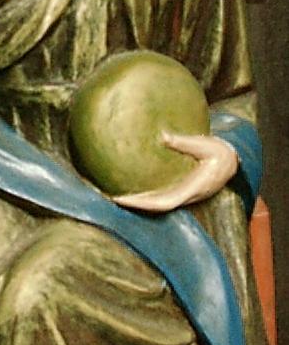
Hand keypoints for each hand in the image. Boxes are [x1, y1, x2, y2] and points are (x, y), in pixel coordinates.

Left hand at [112, 133, 237, 212]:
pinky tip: (135, 190)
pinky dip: (147, 197)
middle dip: (135, 205)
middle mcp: (186, 197)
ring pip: (158, 205)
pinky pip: (162, 198)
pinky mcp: (183, 191)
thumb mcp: (204, 145)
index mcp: (191, 190)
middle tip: (112, 198)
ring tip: (119, 197)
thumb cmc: (219, 153)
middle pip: (156, 208)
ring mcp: (185, 196)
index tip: (124, 199)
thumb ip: (184, 142)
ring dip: (139, 203)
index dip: (142, 204)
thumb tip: (163, 135)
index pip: (163, 203)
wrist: (232, 161)